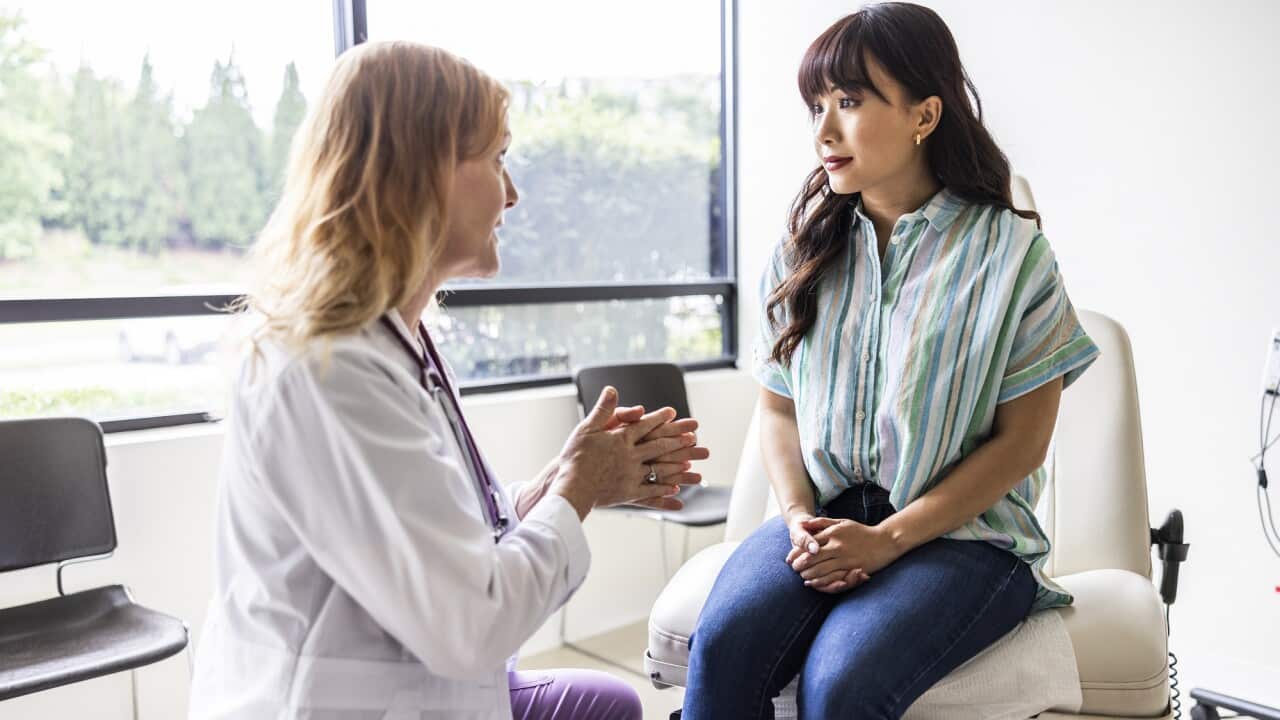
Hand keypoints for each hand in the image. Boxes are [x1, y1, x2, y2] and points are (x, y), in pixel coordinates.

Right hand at [551, 387, 705, 517]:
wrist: (572, 486)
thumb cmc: (575, 457)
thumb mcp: (586, 427)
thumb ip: (603, 409)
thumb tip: (612, 389)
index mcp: (621, 438)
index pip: (645, 424)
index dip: (660, 418)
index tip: (673, 413)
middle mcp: (631, 455)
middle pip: (658, 445)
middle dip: (676, 441)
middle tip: (693, 437)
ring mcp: (631, 475)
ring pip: (659, 468)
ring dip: (675, 464)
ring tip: (689, 463)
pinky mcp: (628, 492)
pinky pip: (650, 490)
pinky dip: (663, 489)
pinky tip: (674, 489)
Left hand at [788, 518, 900, 592]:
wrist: (885, 541)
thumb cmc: (860, 532)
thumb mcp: (841, 522)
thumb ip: (821, 523)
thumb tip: (803, 523)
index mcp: (833, 533)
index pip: (809, 544)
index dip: (797, 552)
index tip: (790, 558)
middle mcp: (837, 545)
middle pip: (812, 558)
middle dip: (800, 565)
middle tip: (794, 569)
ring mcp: (845, 558)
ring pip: (820, 569)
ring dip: (808, 575)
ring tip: (802, 576)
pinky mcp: (852, 569)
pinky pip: (833, 578)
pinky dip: (821, 582)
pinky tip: (814, 583)